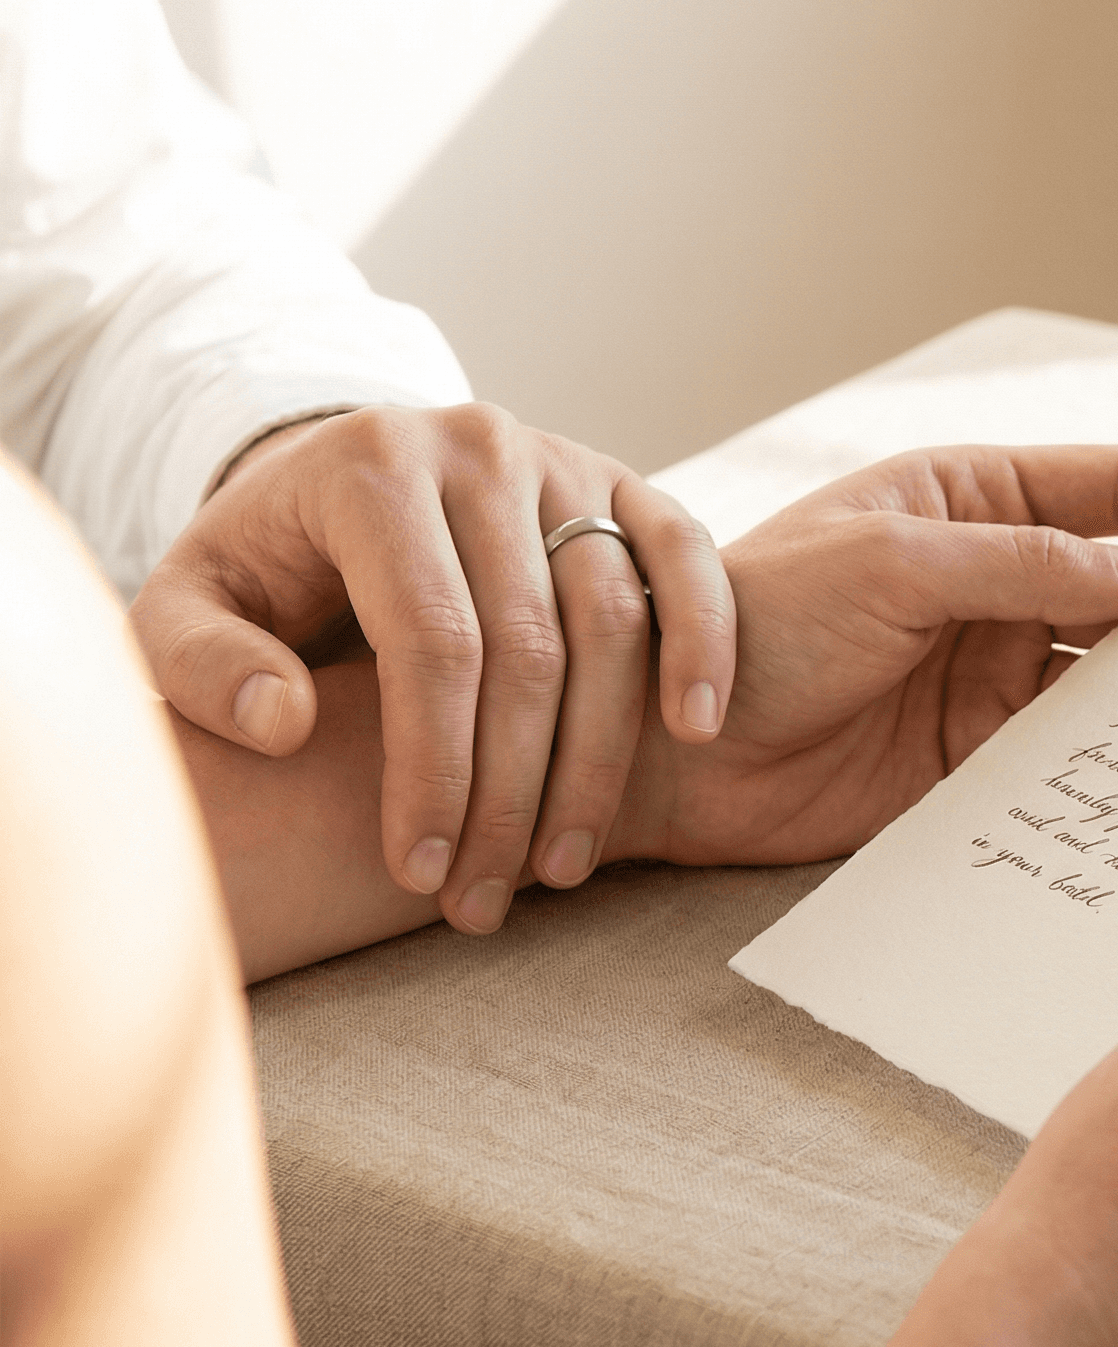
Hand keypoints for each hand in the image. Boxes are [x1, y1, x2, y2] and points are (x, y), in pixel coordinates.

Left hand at [130, 404, 736, 934]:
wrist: (343, 485)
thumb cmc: (268, 567)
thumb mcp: (186, 605)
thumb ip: (200, 664)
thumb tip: (282, 721)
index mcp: (370, 468)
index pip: (429, 638)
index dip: (433, 767)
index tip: (420, 870)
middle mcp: (478, 446)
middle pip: (529, 645)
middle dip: (511, 792)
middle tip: (485, 899)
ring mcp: (564, 460)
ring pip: (615, 621)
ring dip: (601, 760)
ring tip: (563, 865)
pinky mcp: (625, 482)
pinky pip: (687, 561)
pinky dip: (703, 644)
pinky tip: (699, 729)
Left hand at [612, 445, 1117, 868]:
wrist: (666, 744)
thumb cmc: (759, 622)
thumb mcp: (894, 566)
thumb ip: (1029, 566)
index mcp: (973, 500)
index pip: (1114, 486)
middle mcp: (996, 581)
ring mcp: (991, 671)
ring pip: (1114, 673)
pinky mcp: (979, 757)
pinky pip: (1073, 753)